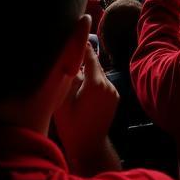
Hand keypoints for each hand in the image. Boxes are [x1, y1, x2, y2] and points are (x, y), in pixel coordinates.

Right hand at [54, 43, 119, 173]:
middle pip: (95, 64)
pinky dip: (94, 81)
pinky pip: (103, 83)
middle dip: (84, 60)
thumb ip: (70, 77)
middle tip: (71, 54)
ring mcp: (114, 91)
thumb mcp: (63, 100)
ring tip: (76, 73)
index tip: (75, 32)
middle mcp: (108, 84)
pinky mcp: (115, 98)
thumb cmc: (72, 126)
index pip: (90, 56)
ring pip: (99, 74)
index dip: (82, 45)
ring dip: (89, 72)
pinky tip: (83, 89)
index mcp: (96, 83)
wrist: (89, 147)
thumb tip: (73, 61)